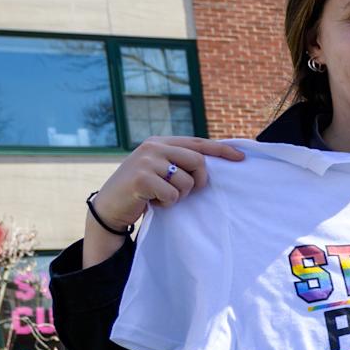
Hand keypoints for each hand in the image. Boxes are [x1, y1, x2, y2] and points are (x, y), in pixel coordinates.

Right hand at [92, 136, 246, 229]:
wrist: (108, 206)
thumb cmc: (140, 190)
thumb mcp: (159, 169)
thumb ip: (179, 162)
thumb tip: (210, 163)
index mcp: (160, 142)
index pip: (198, 143)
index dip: (221, 150)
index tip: (241, 158)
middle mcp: (154, 147)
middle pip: (198, 161)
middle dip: (199, 181)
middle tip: (186, 193)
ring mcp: (147, 161)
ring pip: (187, 181)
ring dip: (180, 195)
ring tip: (162, 196)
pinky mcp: (142, 178)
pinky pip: (173, 195)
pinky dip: (167, 203)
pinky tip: (152, 202)